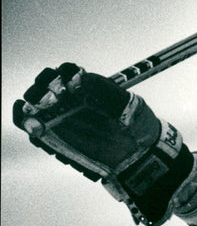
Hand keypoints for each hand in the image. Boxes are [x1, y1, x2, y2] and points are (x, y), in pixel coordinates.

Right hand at [13, 63, 193, 225]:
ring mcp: (60, 118)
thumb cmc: (136, 123)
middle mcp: (71, 100)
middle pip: (43, 85)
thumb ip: (105, 91)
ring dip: (30, 104)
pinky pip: (32, 127)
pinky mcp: (54, 137)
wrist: (140, 153)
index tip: (72, 84)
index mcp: (88, 86)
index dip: (64, 74)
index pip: (66, 71)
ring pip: (32, 104)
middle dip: (42, 87)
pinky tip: (36, 126)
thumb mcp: (128, 104)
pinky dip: (27, 123)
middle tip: (54, 98)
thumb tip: (78, 80)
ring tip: (39, 111)